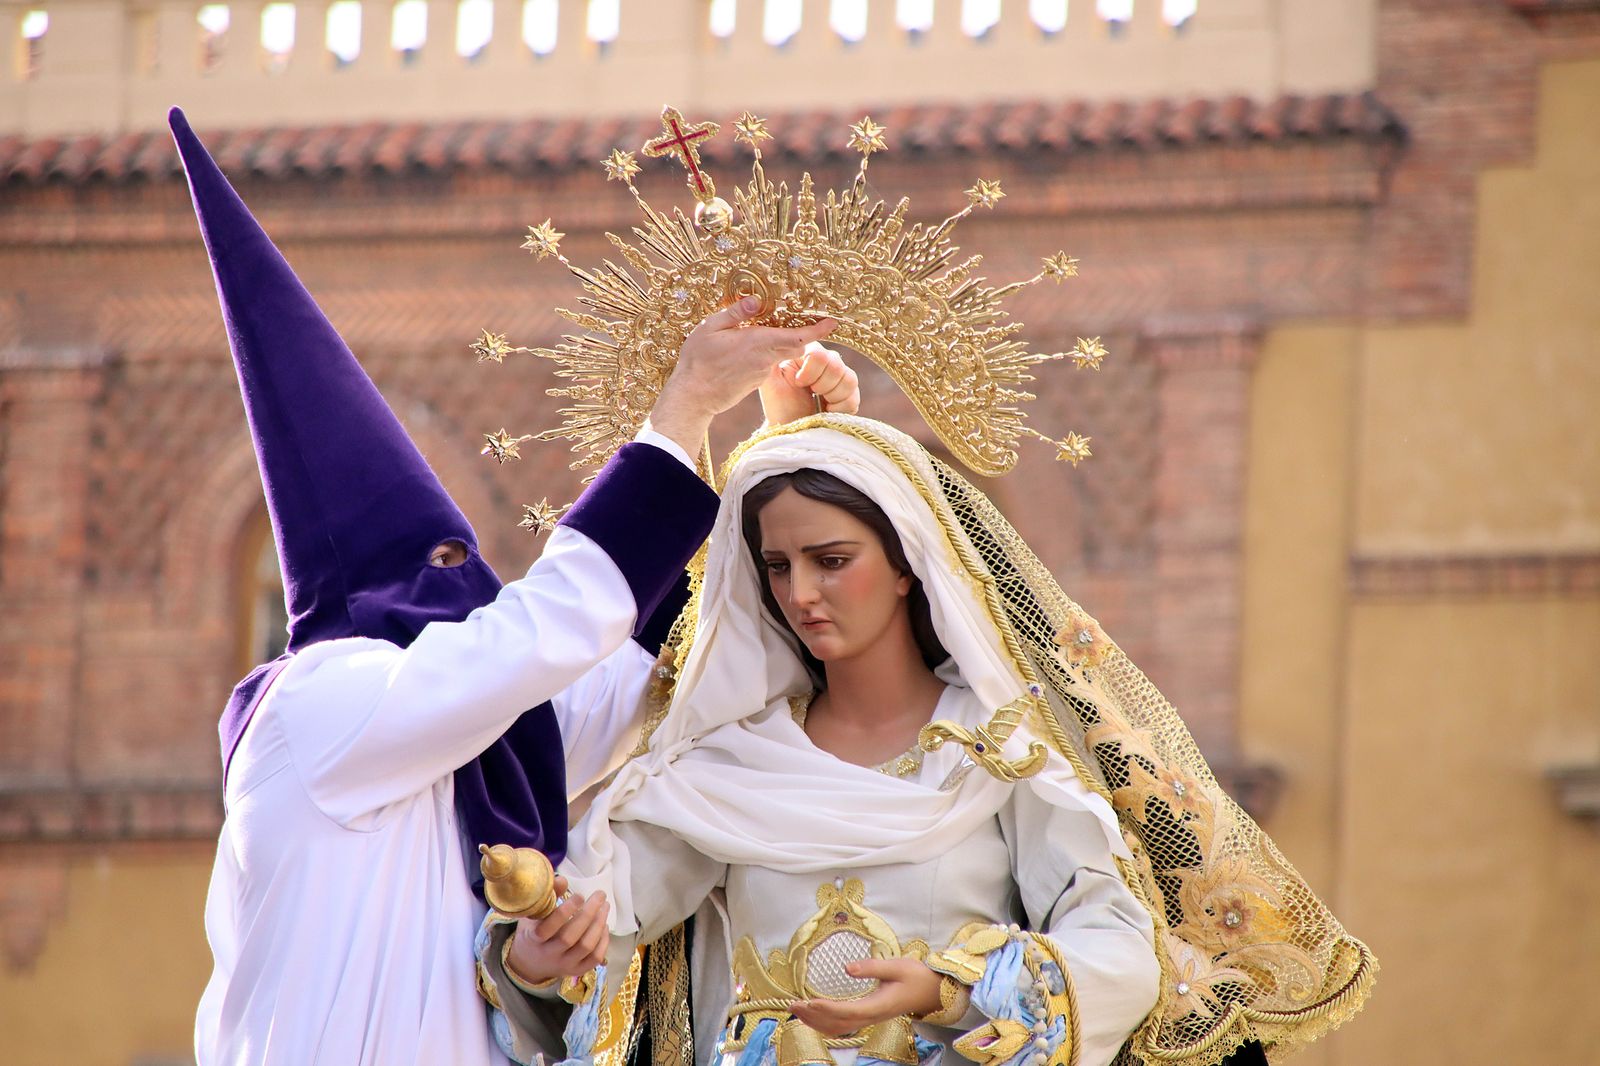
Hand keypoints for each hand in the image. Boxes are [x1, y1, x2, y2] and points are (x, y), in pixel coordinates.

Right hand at [504, 881, 609, 985]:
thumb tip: (563, 880)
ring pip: (586, 947)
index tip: (580, 895)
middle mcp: (549, 955)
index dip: (565, 911)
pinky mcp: (576, 970)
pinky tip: (604, 925)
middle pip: (571, 937)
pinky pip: (595, 958)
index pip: (549, 928)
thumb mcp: (533, 912)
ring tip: (605, 906)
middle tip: (600, 895)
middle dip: (589, 914)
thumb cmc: (532, 930)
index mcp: (534, 939)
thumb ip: (548, 895)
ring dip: (599, 924)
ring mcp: (564, 965)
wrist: (530, 962)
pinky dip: (603, 941)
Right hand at [651, 298, 836, 454]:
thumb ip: (735, 313)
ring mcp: (762, 373)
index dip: (818, 329)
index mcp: (758, 343)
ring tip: (771, 326)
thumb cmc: (698, 361)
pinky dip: (768, 353)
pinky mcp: (756, 381)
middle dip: (804, 334)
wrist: (694, 397)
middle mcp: (765, 359)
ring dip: (782, 342)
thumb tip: (756, 300)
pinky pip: (768, 363)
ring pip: (781, 354)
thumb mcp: (711, 328)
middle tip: (809, 318)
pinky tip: (751, 346)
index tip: (833, 322)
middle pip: (795, 346)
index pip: (798, 337)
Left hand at [759, 342, 861, 425]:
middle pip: (836, 366)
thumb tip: (785, 337)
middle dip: (821, 386)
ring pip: (849, 380)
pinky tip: (828, 410)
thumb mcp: (770, 378)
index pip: (820, 355)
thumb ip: (774, 355)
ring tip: (820, 402)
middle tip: (810, 393)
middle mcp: (827, 359)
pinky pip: (855, 397)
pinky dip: (841, 408)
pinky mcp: (850, 392)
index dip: (810, 373)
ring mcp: (841, 375)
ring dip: (832, 397)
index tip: (798, 383)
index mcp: (808, 352)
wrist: (791, 427)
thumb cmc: (779, 404)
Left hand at [788, 958, 943, 1037]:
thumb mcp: (897, 965)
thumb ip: (872, 967)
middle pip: (839, 1023)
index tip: (810, 1000)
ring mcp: (870, 1019)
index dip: (828, 1008)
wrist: (933, 992)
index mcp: (879, 1005)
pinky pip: (843, 1026)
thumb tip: (847, 967)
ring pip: (839, 1028)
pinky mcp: (869, 1016)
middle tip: (793, 1004)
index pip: (849, 1011)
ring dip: (816, 1021)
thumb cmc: (916, 977)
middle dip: (814, 1016)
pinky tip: (814, 1017)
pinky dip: (825, 1024)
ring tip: (796, 1010)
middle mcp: (872, 1016)